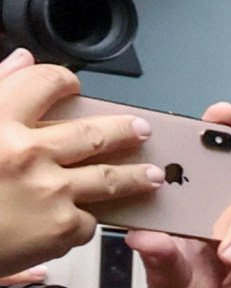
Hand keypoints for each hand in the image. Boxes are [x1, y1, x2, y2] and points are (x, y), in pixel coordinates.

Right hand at [0, 54, 160, 269]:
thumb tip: (21, 59)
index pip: (45, 83)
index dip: (64, 81)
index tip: (73, 86)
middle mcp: (26, 152)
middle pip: (94, 132)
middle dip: (124, 130)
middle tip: (140, 130)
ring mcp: (48, 190)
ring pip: (110, 177)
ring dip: (136, 175)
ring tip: (151, 174)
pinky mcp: (61, 228)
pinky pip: (86, 219)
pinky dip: (83, 218)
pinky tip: (85, 217)